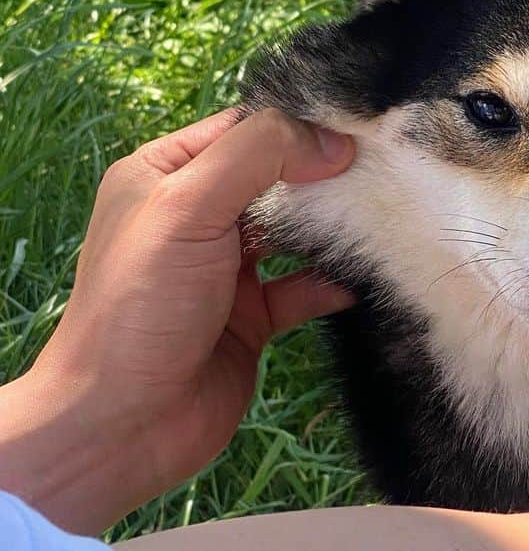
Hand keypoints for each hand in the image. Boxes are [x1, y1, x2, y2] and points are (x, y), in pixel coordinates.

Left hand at [0, 109, 354, 533]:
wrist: (122, 423)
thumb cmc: (141, 304)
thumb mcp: (188, 206)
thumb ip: (259, 156)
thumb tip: (335, 143)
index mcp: (163, 175)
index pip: (244, 128)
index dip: (299, 127)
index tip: (359, 133)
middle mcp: (193, 215)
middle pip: (276, 177)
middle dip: (326, 176)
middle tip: (384, 174)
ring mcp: (223, 269)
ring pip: (294, 233)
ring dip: (334, 230)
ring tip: (383, 222)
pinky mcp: (250, 319)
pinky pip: (302, 289)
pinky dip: (332, 284)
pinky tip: (360, 283)